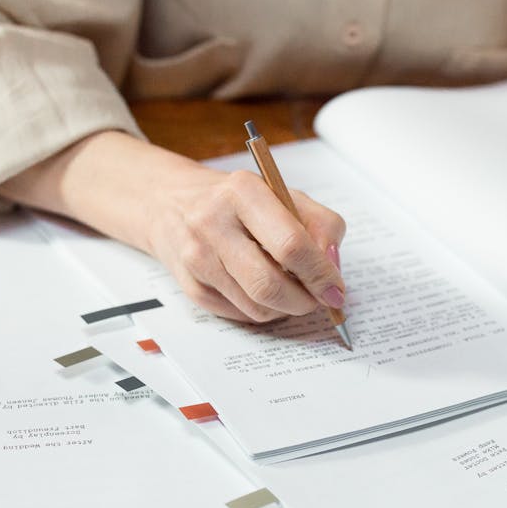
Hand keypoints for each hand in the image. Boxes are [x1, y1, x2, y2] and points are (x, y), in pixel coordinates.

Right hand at [0, 131, 346, 322]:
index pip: (291, 244)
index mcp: (243, 192)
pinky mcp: (189, 285)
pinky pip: (239, 315)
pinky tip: (263, 292)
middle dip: (304, 301)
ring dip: (285, 309)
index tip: (337, 290)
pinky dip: (262, 311)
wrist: (170, 202)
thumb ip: (319, 225)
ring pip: (256, 307)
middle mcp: (213, 222)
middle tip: (318, 300)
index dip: (321, 274)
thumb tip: (333, 268)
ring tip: (292, 292)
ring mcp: (196, 257)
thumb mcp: (283, 195)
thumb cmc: (237, 202)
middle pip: (270, 284)